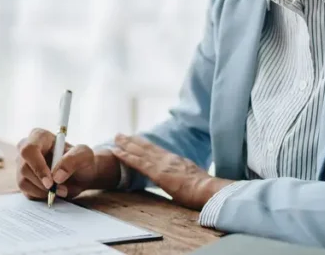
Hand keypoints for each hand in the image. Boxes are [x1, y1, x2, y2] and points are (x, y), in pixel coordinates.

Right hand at [15, 128, 110, 200]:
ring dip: (43, 191)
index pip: (29, 149)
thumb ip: (73, 160)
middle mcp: (26, 149)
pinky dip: (40, 196)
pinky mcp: (23, 179)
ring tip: (61, 191)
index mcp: (39, 137)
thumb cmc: (81, 160)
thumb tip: (56, 176)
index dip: (37, 166)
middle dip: (43, 183)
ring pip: (23, 181)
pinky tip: (52, 192)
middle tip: (61, 190)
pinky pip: (26, 191)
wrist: (81, 174)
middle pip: (24, 168)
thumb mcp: (85, 156)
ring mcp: (22, 165)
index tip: (51, 182)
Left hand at [112, 133, 232, 209]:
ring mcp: (162, 164)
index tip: (136, 140)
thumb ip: (186, 176)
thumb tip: (184, 180)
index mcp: (177, 161)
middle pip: (147, 147)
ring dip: (126, 144)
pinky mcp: (157, 172)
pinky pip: (137, 162)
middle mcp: (168, 159)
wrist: (208, 190)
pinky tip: (116, 152)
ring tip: (115, 138)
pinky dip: (125, 156)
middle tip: (121, 134)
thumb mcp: (195, 178)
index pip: (158, 151)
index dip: (146, 145)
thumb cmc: (205, 190)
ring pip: (140, 151)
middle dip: (133, 140)